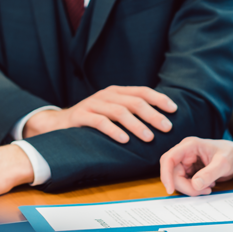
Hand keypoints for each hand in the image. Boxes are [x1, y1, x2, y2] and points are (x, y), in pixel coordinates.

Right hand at [24, 85, 177, 143]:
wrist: (58, 124)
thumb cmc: (92, 120)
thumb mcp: (111, 111)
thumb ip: (130, 111)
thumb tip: (160, 122)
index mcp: (116, 92)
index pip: (142, 91)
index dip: (159, 99)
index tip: (174, 110)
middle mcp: (106, 95)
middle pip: (134, 102)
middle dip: (152, 114)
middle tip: (166, 127)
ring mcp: (93, 104)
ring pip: (119, 111)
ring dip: (136, 125)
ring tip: (149, 137)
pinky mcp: (81, 116)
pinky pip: (100, 122)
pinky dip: (114, 131)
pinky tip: (124, 140)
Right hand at [159, 137, 232, 195]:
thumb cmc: (232, 154)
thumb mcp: (223, 164)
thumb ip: (210, 173)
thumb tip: (195, 184)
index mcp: (189, 146)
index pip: (169, 159)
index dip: (166, 174)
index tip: (170, 189)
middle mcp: (184, 153)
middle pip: (172, 173)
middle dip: (184, 186)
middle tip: (202, 191)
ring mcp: (186, 162)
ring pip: (177, 180)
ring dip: (190, 188)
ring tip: (208, 188)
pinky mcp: (190, 170)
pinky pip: (184, 183)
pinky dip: (193, 189)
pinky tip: (207, 187)